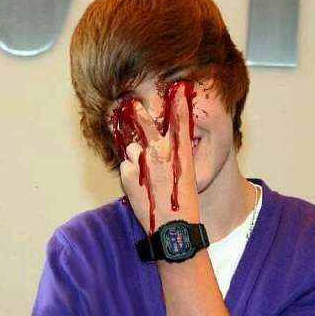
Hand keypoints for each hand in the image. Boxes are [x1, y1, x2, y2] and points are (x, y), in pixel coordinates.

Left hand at [119, 83, 199, 235]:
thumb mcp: (187, 176)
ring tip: (146, 174)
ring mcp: (142, 162)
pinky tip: (140, 185)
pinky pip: (126, 166)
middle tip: (132, 104)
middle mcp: (161, 152)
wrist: (173, 228)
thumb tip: (161, 145)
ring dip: (136, 156)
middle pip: (147, 124)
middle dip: (140, 113)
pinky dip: (130, 173)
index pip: (180, 120)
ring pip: (133, 149)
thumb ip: (176, 157)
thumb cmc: (184, 204)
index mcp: (180, 152)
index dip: (178, 102)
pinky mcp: (128, 175)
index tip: (177, 87)